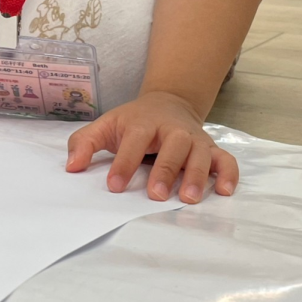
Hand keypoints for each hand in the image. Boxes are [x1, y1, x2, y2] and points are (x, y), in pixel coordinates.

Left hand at [66, 90, 237, 202]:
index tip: (114, 186)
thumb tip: (71, 167)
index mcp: (144, 123)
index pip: (135, 142)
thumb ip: (84, 143)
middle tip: (155, 195)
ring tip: (189, 198)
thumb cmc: (133, 121)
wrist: (168, 102)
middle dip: (165, 170)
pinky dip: (229, 174)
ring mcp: (195, 140)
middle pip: (173, 147)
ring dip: (198, 175)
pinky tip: (225, 191)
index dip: (124, 163)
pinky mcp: (212, 149)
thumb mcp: (106, 125)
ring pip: (201, 155)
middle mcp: (173, 130)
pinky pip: (227, 160)